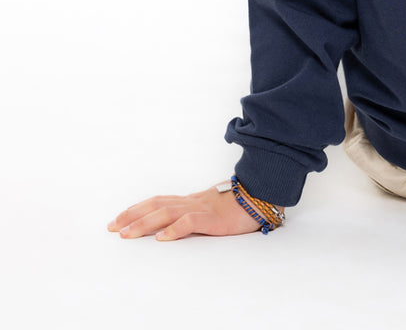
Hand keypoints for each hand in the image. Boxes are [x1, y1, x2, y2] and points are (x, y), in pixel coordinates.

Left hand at [107, 182, 266, 240]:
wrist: (264, 195)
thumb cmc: (241, 204)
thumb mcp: (213, 208)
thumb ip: (196, 214)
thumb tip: (176, 224)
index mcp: (192, 200)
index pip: (159, 201)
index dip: (137, 209)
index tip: (117, 219)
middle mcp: (193, 202)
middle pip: (157, 204)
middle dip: (132, 216)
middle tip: (112, 227)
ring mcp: (203, 208)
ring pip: (168, 212)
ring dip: (144, 223)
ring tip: (127, 234)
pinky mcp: (214, 218)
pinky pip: (191, 222)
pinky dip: (175, 229)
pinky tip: (162, 238)